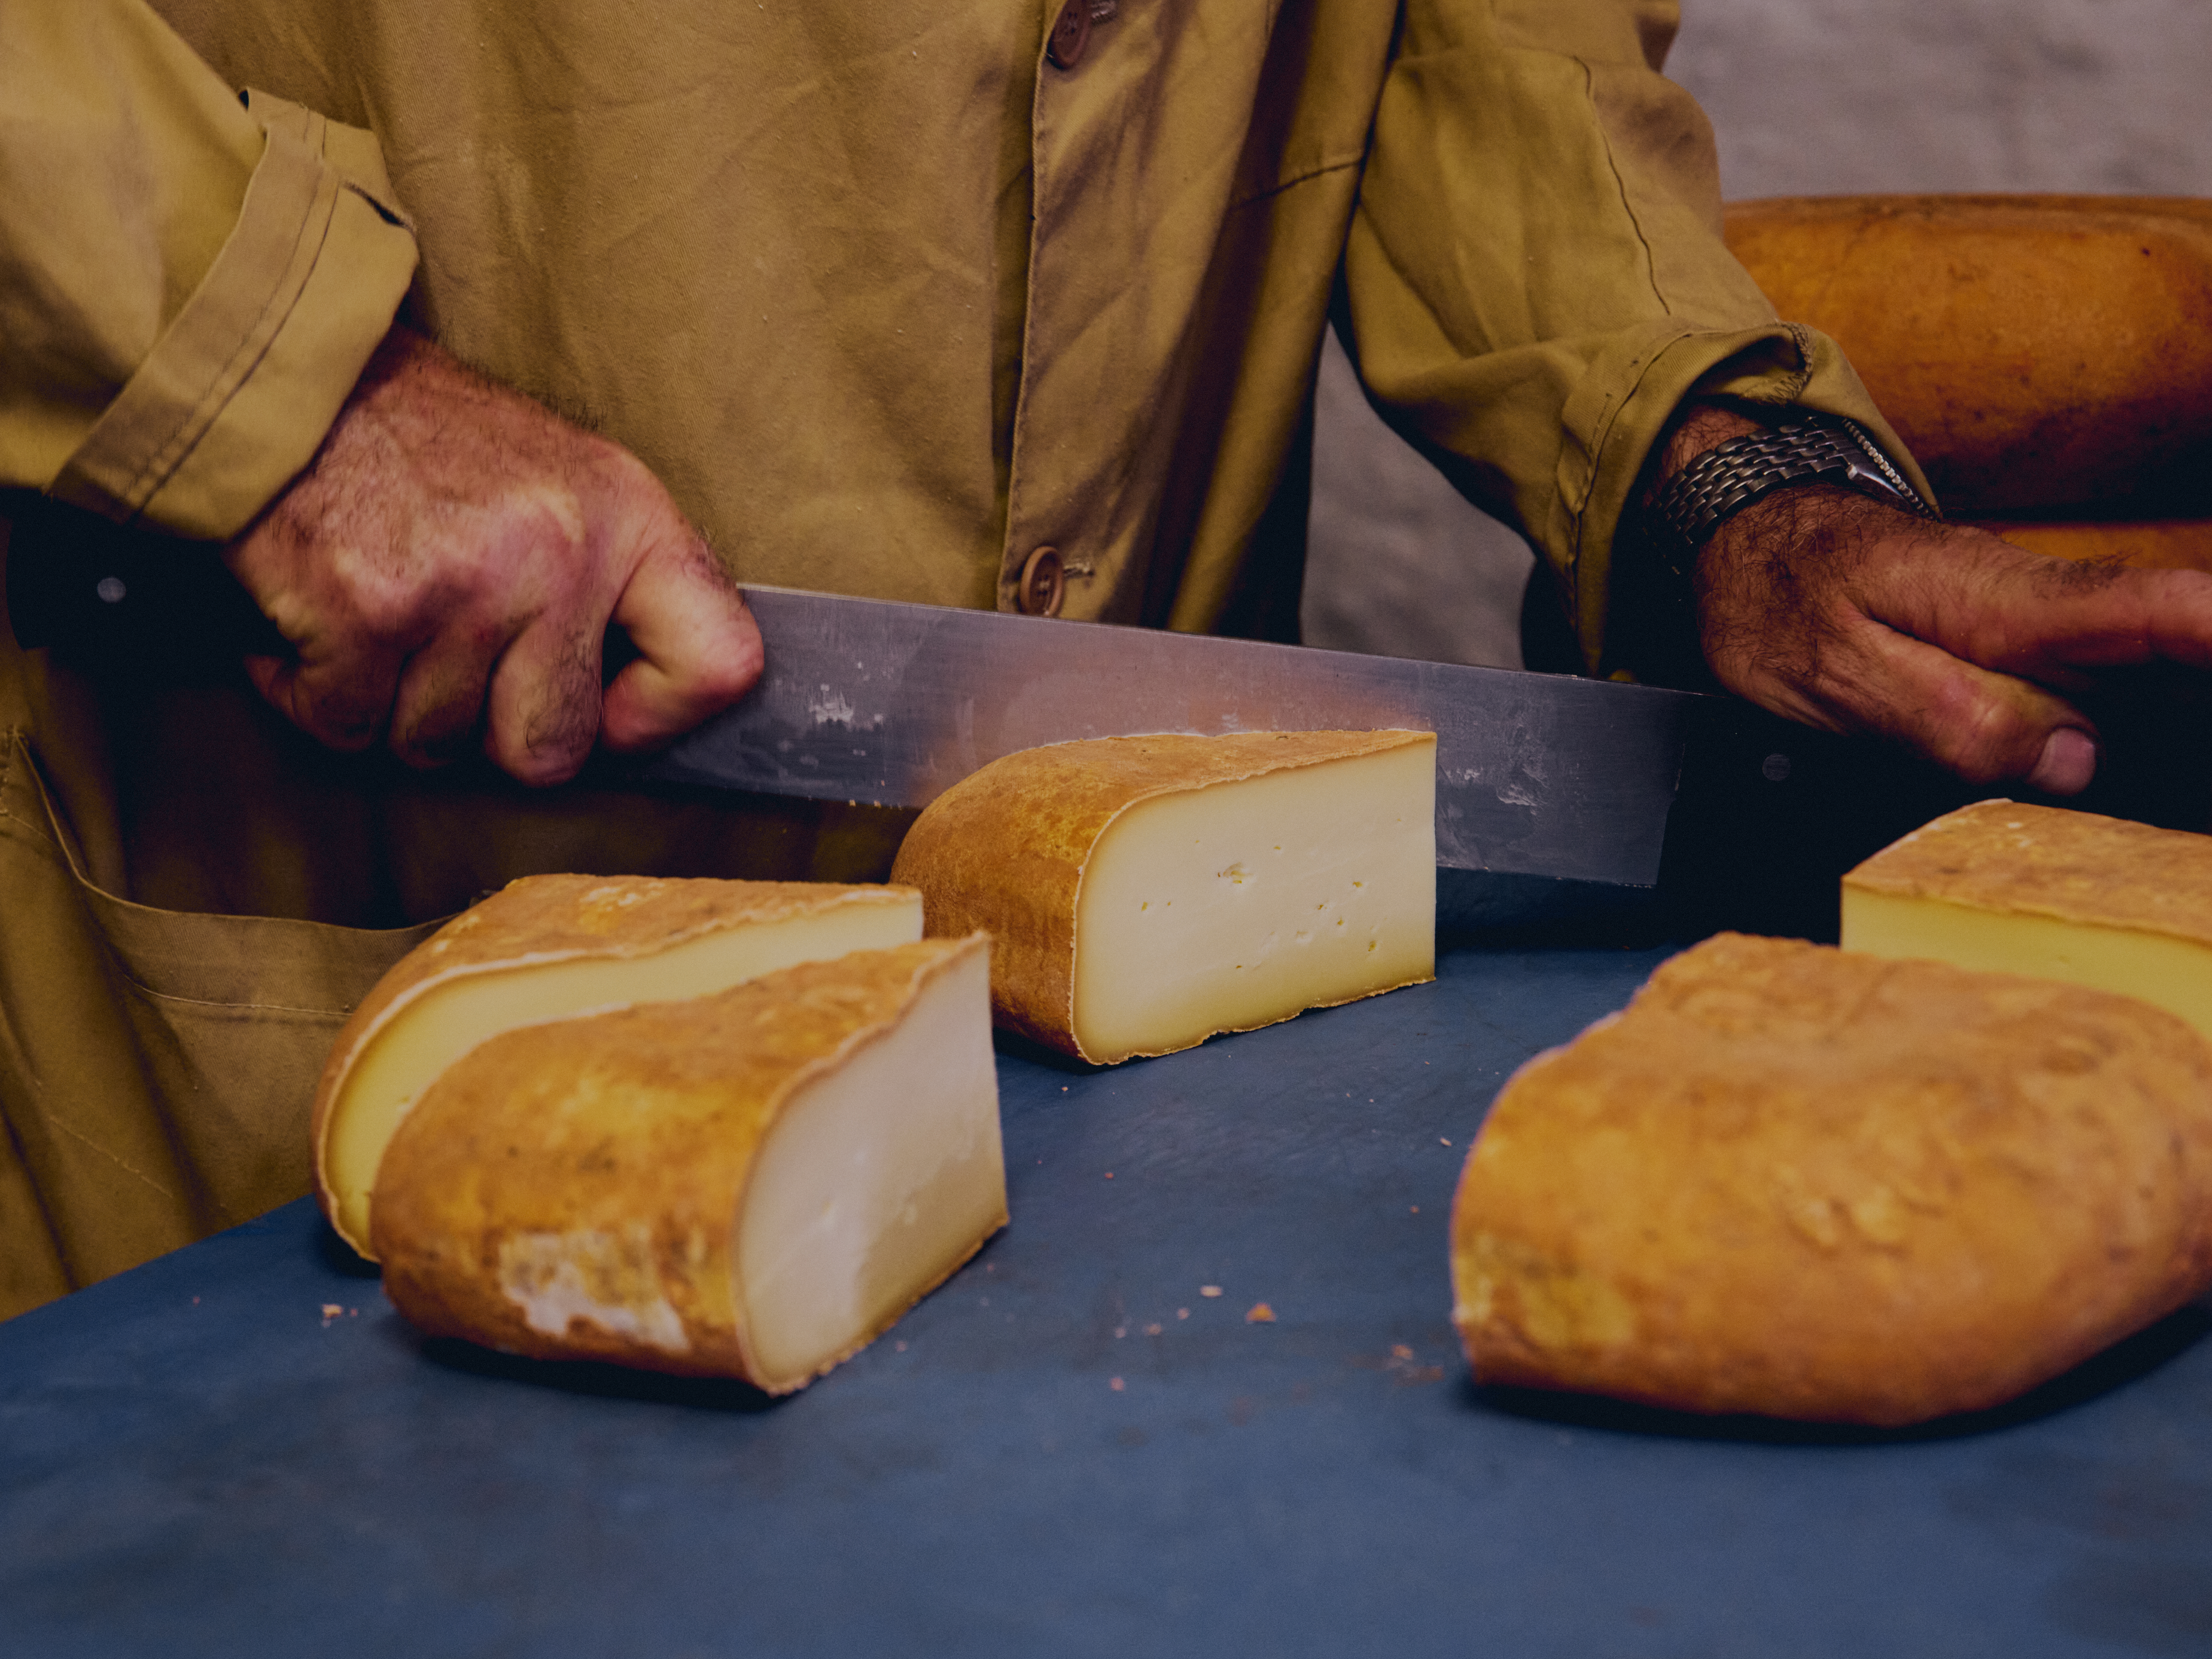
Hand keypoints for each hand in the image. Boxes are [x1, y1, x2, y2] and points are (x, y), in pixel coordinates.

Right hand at [222, 324, 761, 784]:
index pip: (718, 666)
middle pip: (550, 750)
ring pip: (435, 746)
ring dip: (394, 706)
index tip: (606, 709)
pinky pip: (348, 727)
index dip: (658, 719)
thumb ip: (620, 592)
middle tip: (452, 657)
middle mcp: (559, 554)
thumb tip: (639, 722)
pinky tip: (319, 627)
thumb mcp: (573, 489)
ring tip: (383, 618)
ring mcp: (463, 585)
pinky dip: (315, 695)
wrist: (301, 380)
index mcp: (630, 520)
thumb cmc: (439, 452)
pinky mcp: (366, 610)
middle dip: (489, 732)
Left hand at [1663, 405, 2211, 795]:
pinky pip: (2090, 686)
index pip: (2158, 612)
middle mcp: (2040, 607)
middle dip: (2199, 711)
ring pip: (2138, 676)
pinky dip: (2120, 721)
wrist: (1742, 538)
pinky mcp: (2015, 651)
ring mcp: (2033, 629)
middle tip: (2195, 780)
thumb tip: (2073, 760)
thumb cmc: (1779, 595)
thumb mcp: (1842, 673)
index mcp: (2006, 601)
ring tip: (2176, 780)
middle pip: (2172, 651)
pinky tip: (2104, 762)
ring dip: (2171, 721)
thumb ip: (1955, 718)